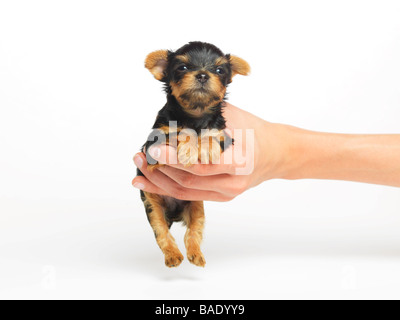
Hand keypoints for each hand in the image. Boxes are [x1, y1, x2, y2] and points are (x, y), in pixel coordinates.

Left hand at [132, 102, 286, 201]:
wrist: (276, 153)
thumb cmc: (256, 131)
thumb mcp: (233, 117)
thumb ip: (205, 117)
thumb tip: (172, 116)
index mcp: (238, 162)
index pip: (200, 164)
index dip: (174, 158)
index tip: (154, 148)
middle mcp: (232, 183)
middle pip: (188, 181)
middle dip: (160, 169)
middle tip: (141, 155)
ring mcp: (227, 193)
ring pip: (186, 192)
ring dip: (160, 182)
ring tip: (140, 169)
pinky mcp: (222, 197)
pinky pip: (192, 194)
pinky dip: (170, 188)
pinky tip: (152, 182)